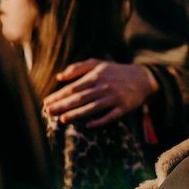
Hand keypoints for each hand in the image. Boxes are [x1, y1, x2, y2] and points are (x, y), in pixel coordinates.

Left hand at [43, 59, 157, 127]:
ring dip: (77, 114)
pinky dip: (100, 121)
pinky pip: (110, 116)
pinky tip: (88, 125)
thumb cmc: (115, 71)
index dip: (59, 95)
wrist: (142, 78)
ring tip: (63, 120)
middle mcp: (104, 87)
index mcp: (96, 76)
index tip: (46, 102)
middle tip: (48, 112)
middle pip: (80, 98)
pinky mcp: (124, 107)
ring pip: (93, 108)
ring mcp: (114, 98)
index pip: (74, 87)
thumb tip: (60, 76)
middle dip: (63, 105)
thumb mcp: (98, 64)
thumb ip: (78, 68)